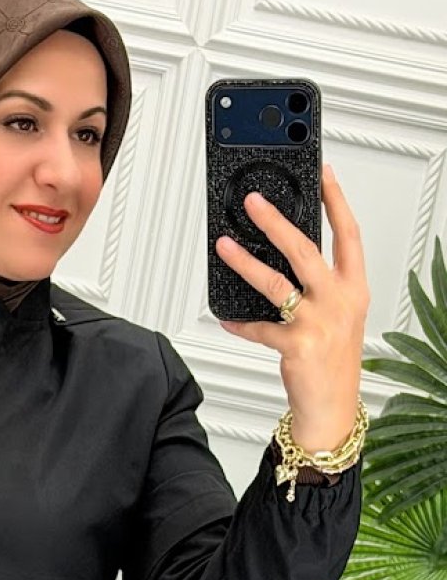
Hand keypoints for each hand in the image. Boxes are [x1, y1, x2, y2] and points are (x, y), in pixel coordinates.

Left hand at [214, 164, 369, 451]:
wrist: (332, 407)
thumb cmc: (333, 361)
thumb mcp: (340, 316)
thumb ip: (321, 286)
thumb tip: (285, 254)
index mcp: (354, 288)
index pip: (348, 234)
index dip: (335, 200)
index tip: (322, 172)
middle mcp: (340, 301)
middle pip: (305, 249)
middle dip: (276, 221)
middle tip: (253, 202)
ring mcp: (318, 323)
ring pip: (275, 282)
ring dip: (245, 262)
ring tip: (224, 246)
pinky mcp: (296, 346)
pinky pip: (259, 328)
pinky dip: (240, 323)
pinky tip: (227, 318)